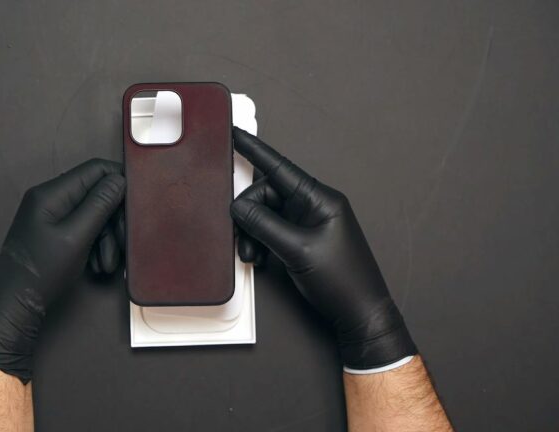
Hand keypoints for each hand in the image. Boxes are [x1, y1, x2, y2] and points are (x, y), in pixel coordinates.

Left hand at [0, 159, 125, 381]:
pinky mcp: (52, 233)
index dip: (119, 182)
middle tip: (122, 245)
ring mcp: (49, 216)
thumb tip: (119, 179)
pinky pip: (81, 229)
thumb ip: (99, 205)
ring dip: (106, 237)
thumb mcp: (76, 237)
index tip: (135, 206)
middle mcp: (49, 198)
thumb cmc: (43, 271)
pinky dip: (94, 245)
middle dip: (112, 219)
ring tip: (108, 265)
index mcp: (51, 193)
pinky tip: (98, 266)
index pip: (95, 169)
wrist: (15, 307)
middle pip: (95, 194)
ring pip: (91, 214)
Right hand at [230, 127, 415, 369]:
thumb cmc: (343, 281)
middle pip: (266, 195)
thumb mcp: (297, 250)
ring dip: (252, 234)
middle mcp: (313, 206)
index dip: (255, 150)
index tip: (235, 134)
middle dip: (248, 216)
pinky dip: (260, 243)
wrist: (359, 313)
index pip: (280, 167)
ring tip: (252, 255)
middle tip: (241, 237)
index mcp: (320, 198)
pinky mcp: (302, 239)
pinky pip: (271, 231)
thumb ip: (264, 224)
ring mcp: (308, 222)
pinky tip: (260, 258)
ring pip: (265, 215)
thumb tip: (239, 206)